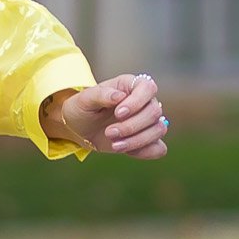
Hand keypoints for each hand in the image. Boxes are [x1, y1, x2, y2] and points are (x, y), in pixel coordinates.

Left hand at [47, 73, 168, 157]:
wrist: (79, 128)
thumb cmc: (82, 108)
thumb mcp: (84, 99)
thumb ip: (101, 95)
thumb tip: (120, 96)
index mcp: (130, 86)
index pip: (148, 87)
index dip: (137, 102)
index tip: (118, 113)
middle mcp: (144, 102)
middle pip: (154, 112)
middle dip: (131, 126)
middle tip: (109, 132)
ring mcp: (148, 122)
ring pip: (159, 130)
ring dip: (137, 140)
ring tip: (115, 145)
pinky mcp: (147, 140)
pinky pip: (159, 148)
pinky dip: (146, 152)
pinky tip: (126, 151)